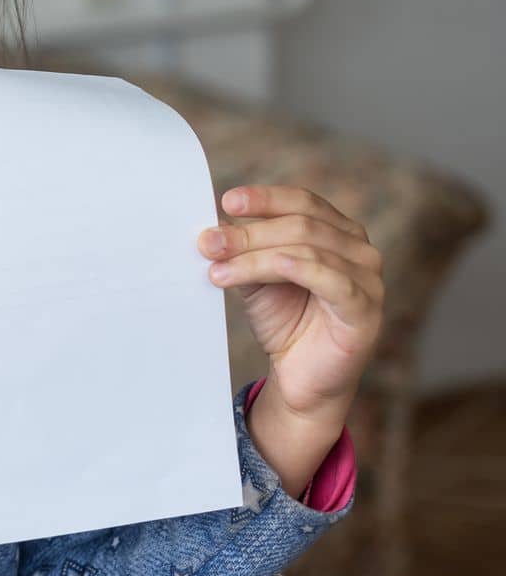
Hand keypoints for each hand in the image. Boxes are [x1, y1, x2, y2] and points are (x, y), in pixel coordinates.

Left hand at [199, 184, 383, 493]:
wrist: (301, 377)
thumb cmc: (284, 320)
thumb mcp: (256, 277)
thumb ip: (242, 251)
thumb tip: (210, 228)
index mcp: (337, 232)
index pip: (302, 201)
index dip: (265, 198)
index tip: (227, 201)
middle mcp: (359, 249)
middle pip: (300, 224)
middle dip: (248, 233)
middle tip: (208, 243)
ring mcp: (368, 278)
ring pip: (307, 249)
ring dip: (255, 255)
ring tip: (217, 268)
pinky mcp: (365, 309)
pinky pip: (329, 279)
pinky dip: (288, 269)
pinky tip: (256, 271)